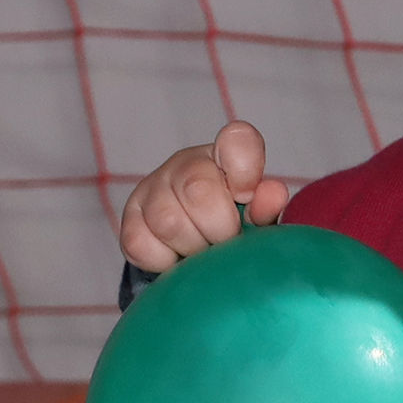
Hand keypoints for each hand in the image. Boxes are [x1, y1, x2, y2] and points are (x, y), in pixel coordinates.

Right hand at [119, 121, 291, 271]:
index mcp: (226, 155)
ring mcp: (152, 189)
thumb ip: (267, 208)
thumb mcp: (257, 219)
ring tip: (203, 252)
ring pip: (168, 222)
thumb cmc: (233, 227)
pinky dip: (163, 261)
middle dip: (219, 229)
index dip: (245, 170)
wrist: (191, 245)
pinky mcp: (129, 220)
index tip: (246, 197)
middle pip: (198, 190)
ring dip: (192, 248)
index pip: (238, 141)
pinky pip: (141, 245)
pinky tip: (176, 257)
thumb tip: (273, 194)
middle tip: (225, 241)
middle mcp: (185, 164)